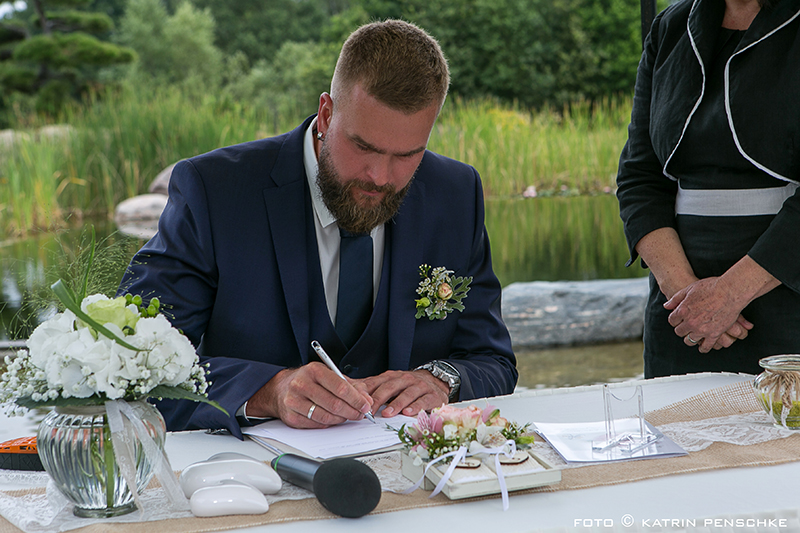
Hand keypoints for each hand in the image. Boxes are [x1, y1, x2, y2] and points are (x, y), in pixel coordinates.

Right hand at [246, 362, 373, 428]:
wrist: (280, 389)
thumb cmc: (308, 380)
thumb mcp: (328, 375)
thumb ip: (350, 386)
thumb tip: (366, 400)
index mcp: (314, 370)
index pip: (340, 387)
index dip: (356, 399)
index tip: (366, 405)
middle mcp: (302, 384)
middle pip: (334, 404)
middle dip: (352, 411)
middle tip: (360, 414)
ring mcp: (294, 401)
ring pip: (325, 416)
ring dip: (341, 419)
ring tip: (348, 417)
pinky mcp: (291, 417)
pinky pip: (316, 424)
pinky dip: (328, 423)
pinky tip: (333, 419)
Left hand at [359, 370, 449, 417]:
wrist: (436, 380)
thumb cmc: (408, 385)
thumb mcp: (389, 383)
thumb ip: (370, 386)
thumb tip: (346, 385)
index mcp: (392, 376)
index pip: (376, 382)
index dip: (366, 392)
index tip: (357, 401)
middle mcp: (405, 379)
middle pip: (389, 387)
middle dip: (378, 399)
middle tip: (369, 411)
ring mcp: (419, 386)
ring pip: (406, 394)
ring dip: (395, 404)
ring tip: (387, 413)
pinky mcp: (432, 395)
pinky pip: (423, 401)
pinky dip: (415, 407)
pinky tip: (408, 413)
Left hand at [664, 277, 751, 352]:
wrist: (730, 291)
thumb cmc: (711, 287)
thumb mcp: (689, 289)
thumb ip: (676, 298)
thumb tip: (666, 306)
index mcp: (682, 311)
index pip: (672, 321)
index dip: (675, 320)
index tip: (678, 320)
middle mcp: (690, 322)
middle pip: (679, 332)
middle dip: (682, 329)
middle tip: (686, 327)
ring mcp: (702, 330)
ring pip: (690, 341)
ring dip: (690, 338)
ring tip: (693, 336)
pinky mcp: (714, 334)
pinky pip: (706, 346)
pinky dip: (703, 348)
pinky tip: (702, 347)